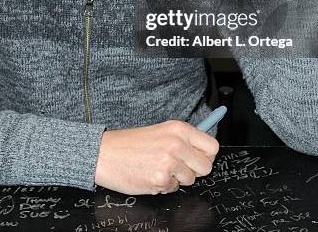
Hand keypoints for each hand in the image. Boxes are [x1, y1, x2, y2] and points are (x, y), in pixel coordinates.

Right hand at [94, 120, 218, 194]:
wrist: (104, 153)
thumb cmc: (129, 143)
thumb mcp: (160, 131)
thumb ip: (182, 140)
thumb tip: (204, 150)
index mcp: (179, 129)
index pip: (212, 146)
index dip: (206, 155)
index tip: (198, 158)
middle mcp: (177, 144)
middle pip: (206, 167)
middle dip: (194, 170)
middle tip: (178, 166)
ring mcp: (169, 163)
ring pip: (190, 180)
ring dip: (177, 178)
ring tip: (158, 168)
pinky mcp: (160, 180)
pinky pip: (173, 189)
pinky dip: (163, 185)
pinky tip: (149, 174)